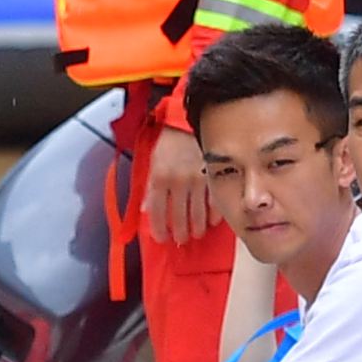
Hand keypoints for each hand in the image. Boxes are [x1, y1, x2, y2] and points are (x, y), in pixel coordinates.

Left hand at [143, 123, 211, 243]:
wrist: (189, 122)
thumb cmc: (169, 143)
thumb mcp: (152, 162)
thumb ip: (150, 188)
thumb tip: (145, 211)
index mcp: (160, 178)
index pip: (158, 212)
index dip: (159, 230)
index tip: (162, 238)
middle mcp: (178, 181)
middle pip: (180, 217)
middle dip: (181, 233)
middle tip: (182, 239)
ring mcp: (198, 180)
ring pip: (199, 214)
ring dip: (197, 228)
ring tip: (197, 232)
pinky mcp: (214, 176)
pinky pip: (215, 203)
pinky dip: (214, 215)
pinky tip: (211, 221)